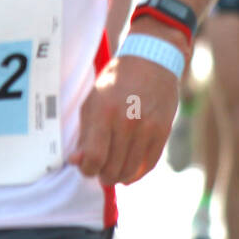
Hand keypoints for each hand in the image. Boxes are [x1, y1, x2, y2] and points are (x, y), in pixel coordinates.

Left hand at [69, 51, 177, 185]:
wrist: (151, 61)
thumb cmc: (116, 82)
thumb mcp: (93, 101)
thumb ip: (84, 134)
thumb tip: (76, 161)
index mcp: (104, 111)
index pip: (94, 157)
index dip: (87, 169)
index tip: (87, 166)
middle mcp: (127, 120)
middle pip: (112, 168)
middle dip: (102, 175)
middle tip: (100, 170)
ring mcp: (147, 127)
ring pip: (130, 170)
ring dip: (119, 177)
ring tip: (114, 171)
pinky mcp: (163, 130)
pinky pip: (149, 164)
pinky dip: (138, 173)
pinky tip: (130, 171)